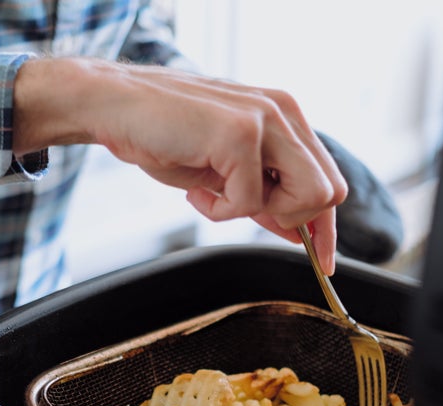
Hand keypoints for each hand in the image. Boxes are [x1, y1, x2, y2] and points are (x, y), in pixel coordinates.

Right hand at [13, 57, 346, 273]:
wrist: (114, 106)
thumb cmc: (162, 136)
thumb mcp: (224, 171)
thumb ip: (265, 194)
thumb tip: (299, 231)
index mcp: (284, 115)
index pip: (328, 178)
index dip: (326, 227)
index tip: (323, 261)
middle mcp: (284, 111)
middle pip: (329, 192)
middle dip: (290, 219)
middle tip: (242, 208)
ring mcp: (265, 119)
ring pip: (307, 197)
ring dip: (259, 212)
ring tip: (217, 195)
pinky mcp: (240, 134)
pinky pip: (251, 202)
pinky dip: (219, 210)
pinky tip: (196, 190)